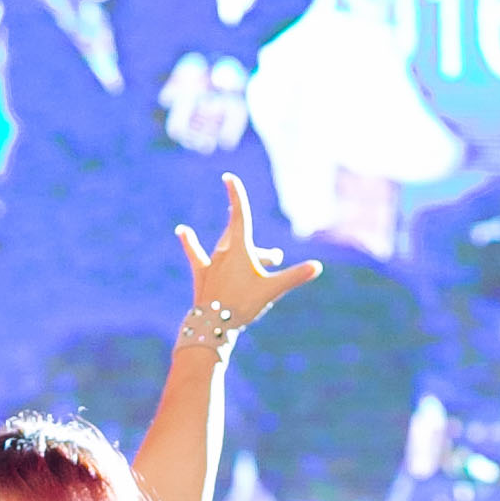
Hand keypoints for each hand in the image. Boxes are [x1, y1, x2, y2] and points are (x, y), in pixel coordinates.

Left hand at [176, 173, 321, 334]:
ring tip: (258, 257)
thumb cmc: (243, 304)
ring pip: (226, 246)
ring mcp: (212, 263)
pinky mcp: (202, 274)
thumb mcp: (272, 289)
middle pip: (236, 231)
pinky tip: (181, 229)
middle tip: (256, 233)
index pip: (240, 214)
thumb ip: (295, 276)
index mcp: (240, 249)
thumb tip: (317, 267)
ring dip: (238, 245)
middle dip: (244, 225)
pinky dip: (189, 241)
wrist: (214, 324)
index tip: (228, 176)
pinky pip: (195, 254)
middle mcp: (224, 251)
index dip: (236, 194)